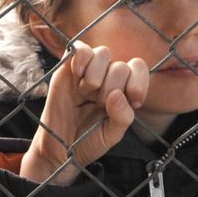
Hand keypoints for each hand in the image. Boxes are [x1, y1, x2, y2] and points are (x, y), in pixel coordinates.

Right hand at [21, 42, 148, 185]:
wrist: (59, 147)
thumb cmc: (87, 140)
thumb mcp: (111, 134)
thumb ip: (122, 116)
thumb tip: (118, 95)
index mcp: (123, 91)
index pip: (138, 69)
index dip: (138, 82)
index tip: (134, 101)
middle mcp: (107, 77)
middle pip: (120, 66)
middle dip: (111, 88)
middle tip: (98, 104)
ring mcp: (87, 71)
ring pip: (103, 53)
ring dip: (96, 76)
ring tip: (86, 93)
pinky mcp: (68, 68)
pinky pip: (80, 49)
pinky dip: (82, 58)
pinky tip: (79, 75)